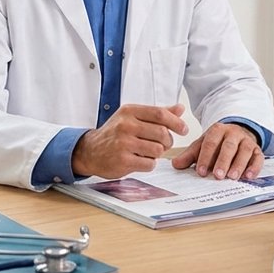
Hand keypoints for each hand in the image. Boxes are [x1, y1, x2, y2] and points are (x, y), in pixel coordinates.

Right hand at [71, 103, 188, 178]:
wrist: (90, 151)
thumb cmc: (114, 133)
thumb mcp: (132, 117)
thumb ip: (156, 113)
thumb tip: (180, 108)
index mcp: (129, 111)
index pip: (159, 113)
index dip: (176, 122)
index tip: (183, 129)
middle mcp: (125, 125)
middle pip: (162, 133)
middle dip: (168, 141)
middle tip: (164, 144)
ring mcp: (123, 143)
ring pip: (158, 150)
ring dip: (158, 153)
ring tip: (149, 152)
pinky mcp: (123, 161)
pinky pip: (149, 164)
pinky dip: (149, 164)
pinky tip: (140, 160)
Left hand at [171, 122, 262, 179]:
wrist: (237, 134)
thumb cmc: (217, 143)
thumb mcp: (202, 145)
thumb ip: (190, 155)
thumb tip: (175, 165)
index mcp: (217, 130)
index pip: (210, 142)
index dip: (205, 157)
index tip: (201, 171)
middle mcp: (233, 133)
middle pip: (228, 147)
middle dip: (223, 161)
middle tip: (218, 176)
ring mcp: (246, 141)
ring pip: (244, 151)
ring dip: (239, 165)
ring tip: (232, 177)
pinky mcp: (257, 150)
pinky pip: (258, 158)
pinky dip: (254, 167)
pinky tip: (249, 176)